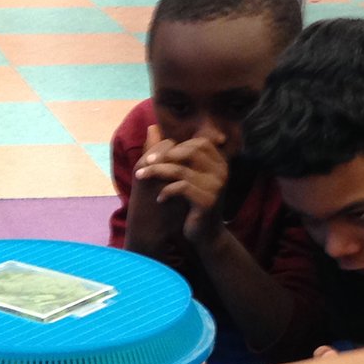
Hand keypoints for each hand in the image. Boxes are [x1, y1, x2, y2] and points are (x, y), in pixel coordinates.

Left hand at [134, 122, 229, 242]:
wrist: (206, 235)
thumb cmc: (192, 203)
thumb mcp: (183, 176)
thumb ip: (170, 154)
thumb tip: (151, 128)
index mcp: (219, 162)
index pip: (199, 143)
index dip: (175, 145)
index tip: (155, 155)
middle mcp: (222, 171)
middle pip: (190, 152)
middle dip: (163, 155)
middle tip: (144, 163)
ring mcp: (217, 186)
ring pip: (181, 170)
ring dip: (156, 172)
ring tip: (141, 177)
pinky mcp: (208, 201)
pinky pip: (182, 188)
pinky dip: (166, 191)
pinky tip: (160, 199)